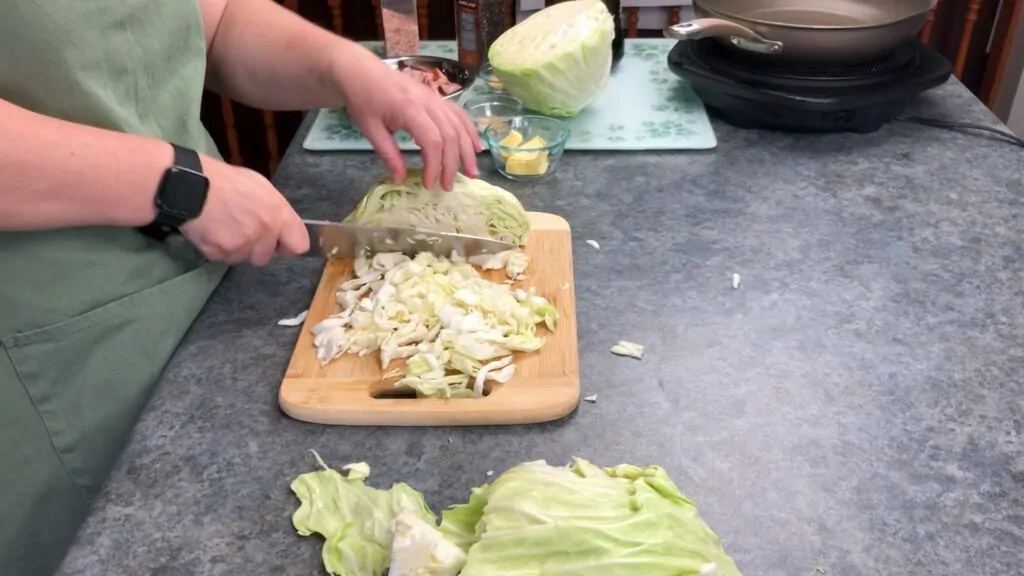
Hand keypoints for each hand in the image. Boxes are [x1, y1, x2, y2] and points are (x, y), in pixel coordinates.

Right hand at [181, 157, 308, 265]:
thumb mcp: (259, 187)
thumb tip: (280, 227)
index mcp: (277, 213)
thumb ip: (274, 210)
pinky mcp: (221, 252)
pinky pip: (222, 258)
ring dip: (235, 249)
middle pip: (265, 257)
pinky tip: (211, 231)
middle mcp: (265, 231)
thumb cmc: (226, 181)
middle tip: (240, 230)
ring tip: (223, 227)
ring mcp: (243, 244)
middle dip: (254, 249)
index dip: (288, 247)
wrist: (191, 185)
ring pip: (243, 258)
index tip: (280, 245)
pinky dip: (217, 248)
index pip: (299, 245)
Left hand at [342, 57, 481, 190]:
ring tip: (471, 173)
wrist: (362, 71)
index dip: (434, 166)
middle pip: (450, 136)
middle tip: (448, 186)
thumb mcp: (370, 129)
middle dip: (452, 164)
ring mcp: (435, 98)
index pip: (432, 141)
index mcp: (410, 109)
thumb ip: (388, 154)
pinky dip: (470, 131)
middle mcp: (428, 103)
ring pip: (459, 126)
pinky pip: (459, 115)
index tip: (428, 184)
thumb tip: (401, 180)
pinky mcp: (437, 98)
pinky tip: (476, 148)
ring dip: (467, 151)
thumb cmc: (363, 99)